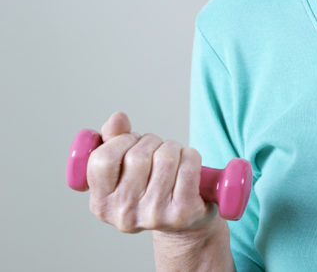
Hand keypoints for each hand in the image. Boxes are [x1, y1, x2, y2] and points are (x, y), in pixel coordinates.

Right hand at [86, 112, 217, 233]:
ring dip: (174, 148)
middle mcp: (124, 214)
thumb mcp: (125, 166)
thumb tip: (117, 118)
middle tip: (157, 150)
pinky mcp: (182, 213)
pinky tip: (190, 166)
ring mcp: (154, 215)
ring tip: (174, 160)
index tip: (131, 143)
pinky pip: (188, 166)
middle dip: (152, 142)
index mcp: (101, 204)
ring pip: (166, 157)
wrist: (185, 220)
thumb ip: (114, 140)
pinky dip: (192, 157)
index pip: (102, 160)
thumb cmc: (152, 186)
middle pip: (138, 155)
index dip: (121, 141)